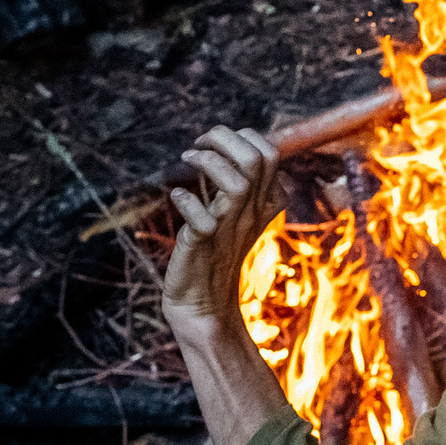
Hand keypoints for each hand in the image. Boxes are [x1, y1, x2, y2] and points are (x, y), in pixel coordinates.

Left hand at [161, 127, 283, 340]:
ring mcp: (229, 230)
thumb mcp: (235, 216)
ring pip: (238, 183)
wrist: (204, 307)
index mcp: (264, 204)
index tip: (210, 145)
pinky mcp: (203, 246)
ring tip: (185, 161)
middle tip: (198, 146)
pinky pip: (202, 220)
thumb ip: (238, 185)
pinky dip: (185, 201)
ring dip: (207, 162)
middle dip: (224, 138)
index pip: (270, 153)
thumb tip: (226, 149)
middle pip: (258, 158)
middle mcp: (251, 214)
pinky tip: (176, 198)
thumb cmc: (215, 257)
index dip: (240, 137)